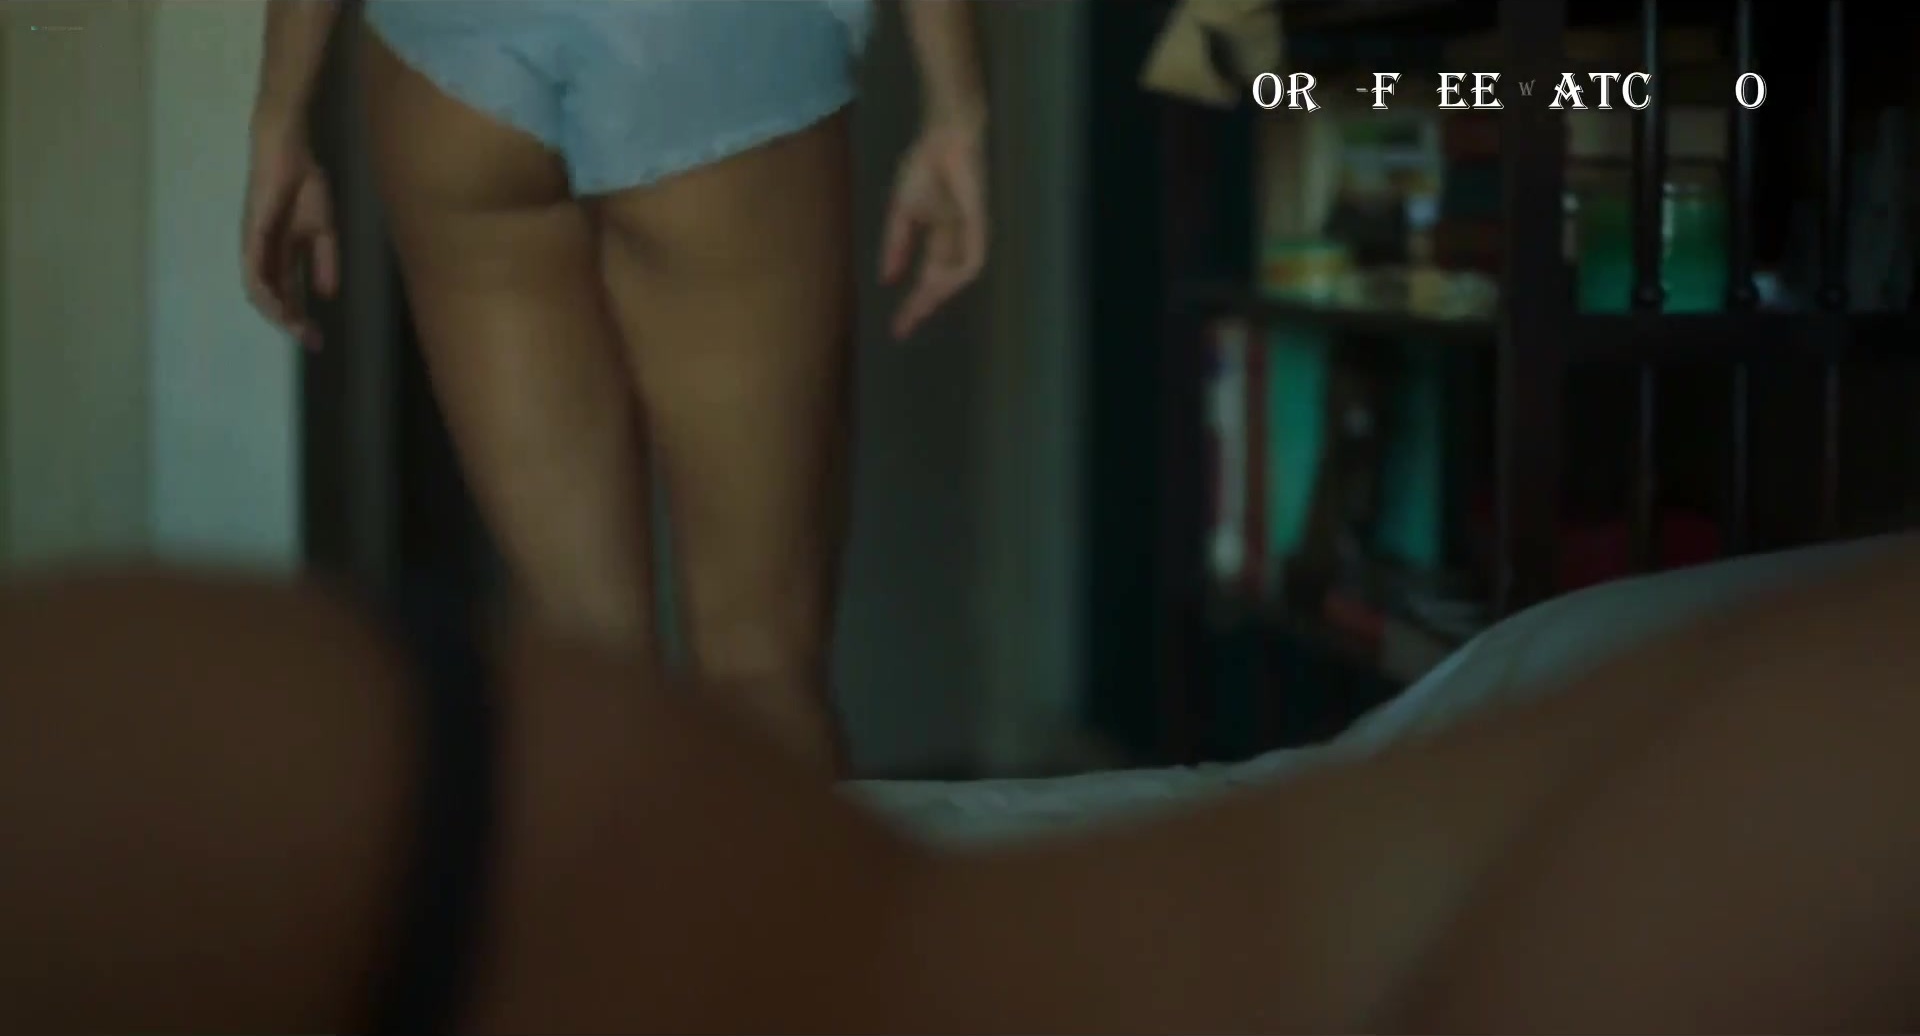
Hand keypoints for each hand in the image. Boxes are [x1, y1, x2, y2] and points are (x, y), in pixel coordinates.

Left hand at [241, 123, 337, 348]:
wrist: (287, 151)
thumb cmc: (302, 182)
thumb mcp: (322, 229)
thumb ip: (324, 261)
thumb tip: (328, 295)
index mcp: (280, 254)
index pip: (288, 293)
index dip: (302, 317)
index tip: (318, 339)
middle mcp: (262, 254)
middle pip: (272, 298)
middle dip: (291, 323)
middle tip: (311, 341)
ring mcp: (254, 245)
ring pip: (257, 290)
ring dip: (276, 313)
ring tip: (295, 329)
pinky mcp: (251, 233)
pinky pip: (253, 269)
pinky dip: (263, 290)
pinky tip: (276, 305)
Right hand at [879, 115, 987, 340]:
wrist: (943, 139)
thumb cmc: (926, 167)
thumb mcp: (903, 211)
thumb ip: (896, 245)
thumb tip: (886, 279)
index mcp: (939, 238)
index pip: (927, 278)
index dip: (912, 303)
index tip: (896, 328)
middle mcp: (956, 242)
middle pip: (940, 283)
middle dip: (921, 306)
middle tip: (901, 329)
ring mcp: (969, 235)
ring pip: (957, 276)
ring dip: (938, 294)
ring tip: (917, 307)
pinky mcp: (979, 224)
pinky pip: (973, 257)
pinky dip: (958, 273)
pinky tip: (941, 283)